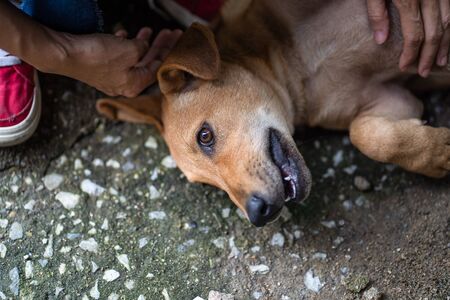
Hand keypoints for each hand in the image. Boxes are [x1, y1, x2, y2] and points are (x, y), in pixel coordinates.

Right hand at [54, 27, 181, 96]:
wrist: (64, 54)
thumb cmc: (97, 56)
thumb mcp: (130, 50)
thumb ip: (143, 48)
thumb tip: (144, 45)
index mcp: (134, 85)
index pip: (158, 68)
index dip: (168, 51)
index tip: (175, 39)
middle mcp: (124, 85)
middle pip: (146, 64)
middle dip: (158, 46)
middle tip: (168, 33)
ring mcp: (111, 78)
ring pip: (132, 59)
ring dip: (141, 43)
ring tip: (148, 31)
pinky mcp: (99, 68)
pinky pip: (117, 57)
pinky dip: (123, 45)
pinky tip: (124, 35)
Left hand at [367, 0, 449, 76]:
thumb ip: (377, 13)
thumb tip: (381, 41)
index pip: (414, 35)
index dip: (410, 54)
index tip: (404, 67)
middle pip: (434, 32)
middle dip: (430, 55)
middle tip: (424, 72)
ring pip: (448, 21)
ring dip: (445, 43)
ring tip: (440, 61)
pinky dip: (449, 27)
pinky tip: (446, 39)